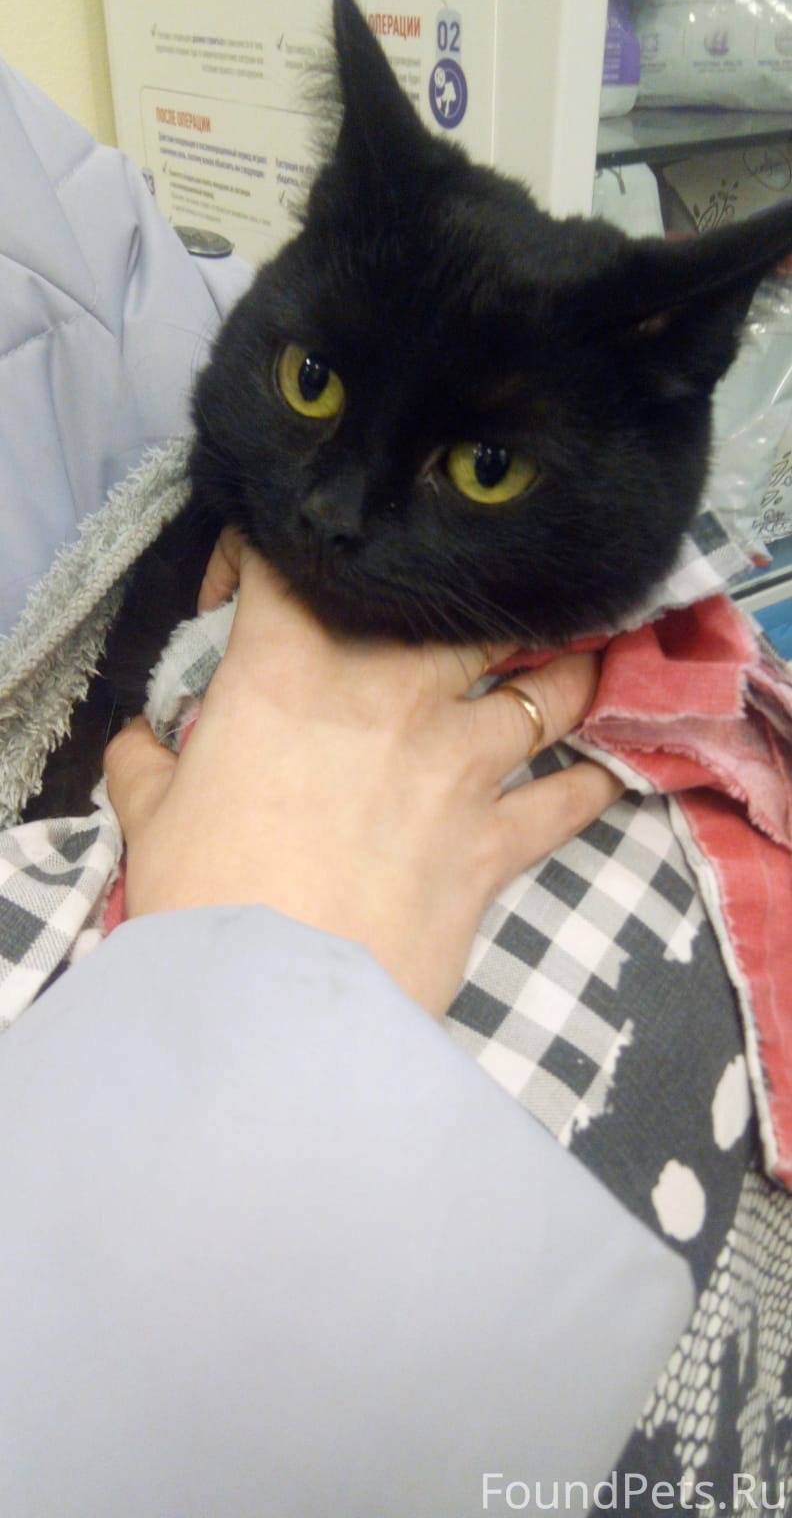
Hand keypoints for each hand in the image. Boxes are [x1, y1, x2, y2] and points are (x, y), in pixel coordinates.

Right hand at [105, 534, 621, 1017]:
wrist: (271, 1005)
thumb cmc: (202, 898)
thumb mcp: (152, 818)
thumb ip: (147, 762)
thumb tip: (142, 743)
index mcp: (292, 665)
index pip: (293, 556)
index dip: (275, 547)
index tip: (256, 585)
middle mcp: (390, 688)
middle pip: (460, 602)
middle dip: (466, 596)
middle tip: (463, 606)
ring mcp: (458, 759)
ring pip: (546, 684)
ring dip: (563, 667)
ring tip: (570, 659)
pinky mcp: (497, 836)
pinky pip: (567, 798)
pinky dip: (589, 783)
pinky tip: (604, 772)